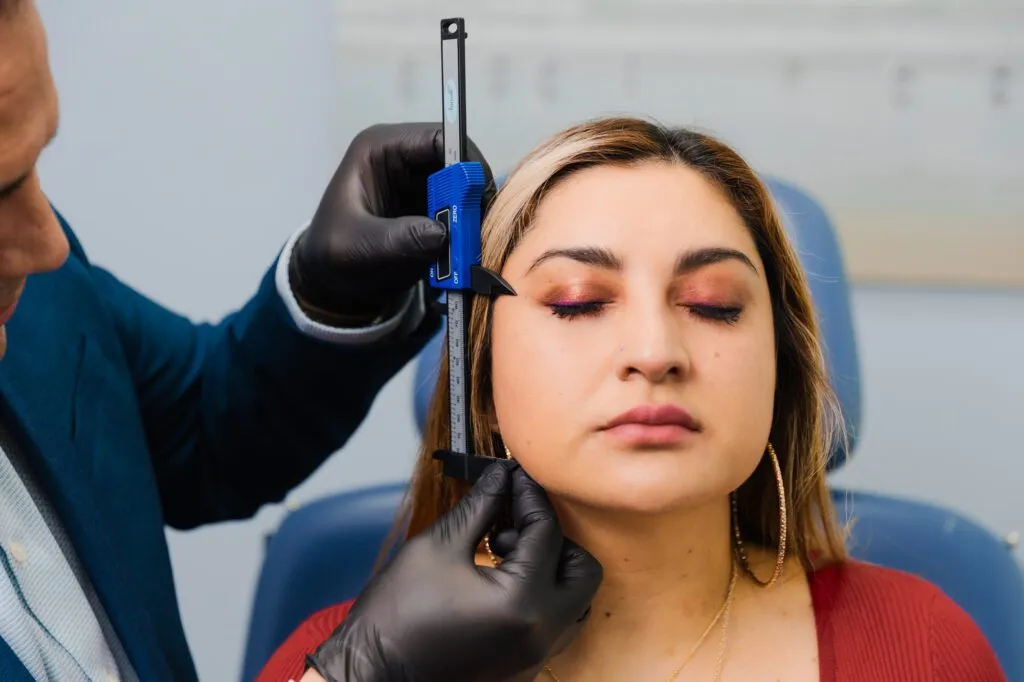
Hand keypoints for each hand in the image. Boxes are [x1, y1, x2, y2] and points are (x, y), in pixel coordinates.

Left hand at [290, 122, 494, 324]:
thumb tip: (441, 233)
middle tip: (479, 228)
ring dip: (471, 215)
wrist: (332, 282)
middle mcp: (404, 158)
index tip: (479, 197)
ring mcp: (418, 182)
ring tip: (471, 244)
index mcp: (380, 149)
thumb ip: (399, 238)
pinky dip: (467, 229)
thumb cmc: (334, 256)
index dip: (464, 162)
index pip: (438, 138)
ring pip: (464, 188)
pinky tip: (465, 251)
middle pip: (458, 162)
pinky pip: (460, 210)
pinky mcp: (429, 206)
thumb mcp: (361, 247)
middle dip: (472, 194)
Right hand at [306, 460, 602, 681]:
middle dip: (554, 538)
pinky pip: (556, 624)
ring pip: (576, 601)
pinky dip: (542, 596)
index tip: (514, 476)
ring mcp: (536, 656)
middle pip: (582, 570)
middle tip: (512, 523)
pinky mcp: (524, 667)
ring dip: (552, 569)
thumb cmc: (396, 613)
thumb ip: (481, 506)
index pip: (547, 532)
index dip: (530, 496)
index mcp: (523, 601)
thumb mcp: (438, 547)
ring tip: (504, 554)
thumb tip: (502, 476)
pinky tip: (503, 581)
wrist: (372, 674)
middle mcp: (542, 633)